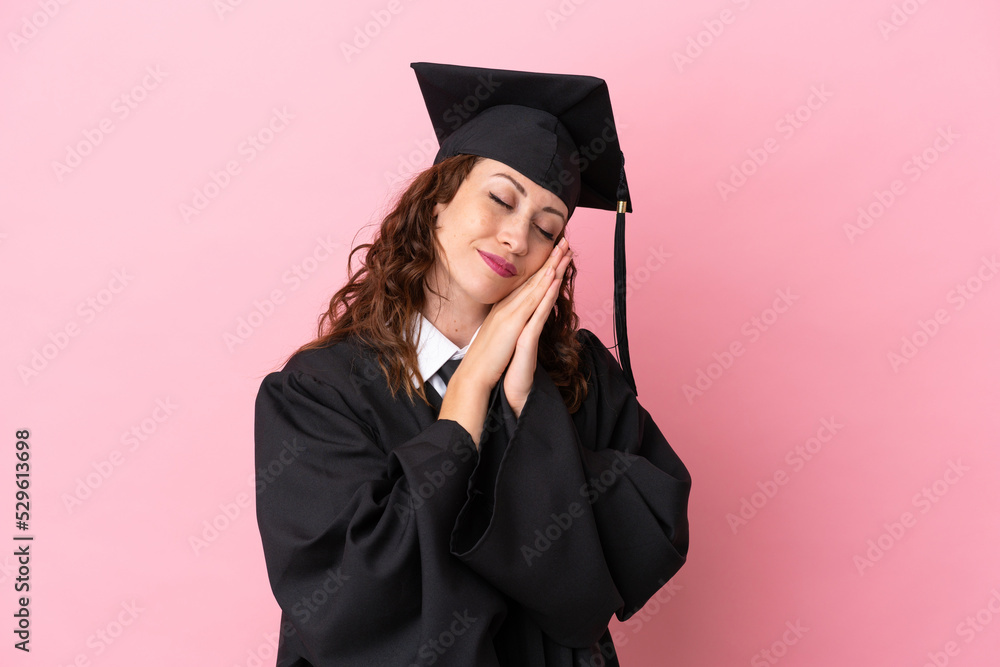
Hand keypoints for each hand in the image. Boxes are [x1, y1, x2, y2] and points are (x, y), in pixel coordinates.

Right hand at [455, 237, 573, 409]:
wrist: (473, 374)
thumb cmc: (485, 359)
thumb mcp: (497, 335)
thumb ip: (506, 324)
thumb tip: (513, 320)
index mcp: (503, 308)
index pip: (526, 283)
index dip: (541, 267)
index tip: (554, 253)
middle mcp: (506, 305)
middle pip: (532, 278)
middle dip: (550, 259)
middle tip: (564, 241)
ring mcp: (509, 313)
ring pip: (535, 286)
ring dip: (551, 267)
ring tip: (565, 250)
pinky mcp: (513, 324)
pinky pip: (533, 303)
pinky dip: (544, 288)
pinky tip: (554, 276)